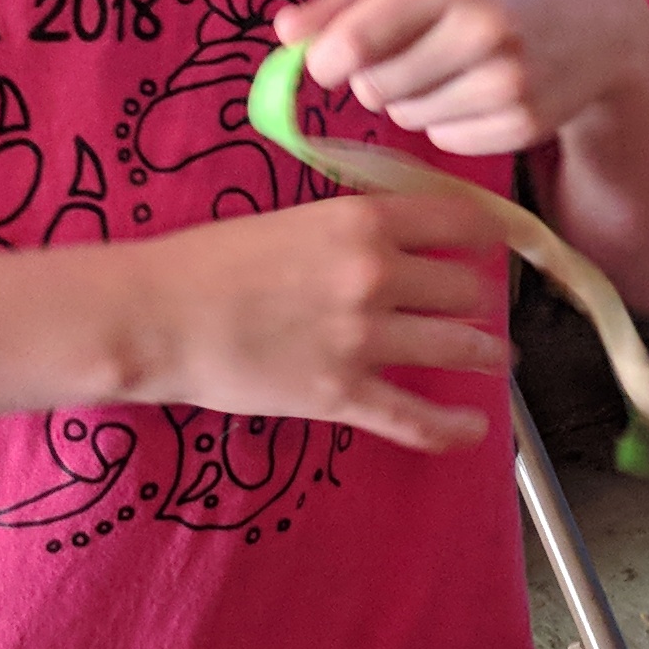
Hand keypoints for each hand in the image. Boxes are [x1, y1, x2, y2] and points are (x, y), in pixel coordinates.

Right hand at [128, 189, 522, 448]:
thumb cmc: (207, 263)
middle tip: (471, 309)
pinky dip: (456, 428)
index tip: (490, 246)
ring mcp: (364, 338)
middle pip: (466, 287)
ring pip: (460, 347)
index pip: (459, 219)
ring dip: (484, 355)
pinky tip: (475, 429)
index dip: (484, 234)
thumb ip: (352, 230)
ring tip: (492, 359)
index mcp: (362, 221)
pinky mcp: (343, 394)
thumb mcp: (292, 219)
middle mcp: (376, 275)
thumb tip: (399, 243)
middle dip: (474, 299)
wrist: (156, 315)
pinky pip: (419, 418)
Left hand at [281, 0, 648, 156]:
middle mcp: (481, 28)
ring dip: (413, 99)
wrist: (604, 17)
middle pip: (374, 87)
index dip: (328, 61)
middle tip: (412, 53)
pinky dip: (451, 123)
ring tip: (453, 67)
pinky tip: (482, 92)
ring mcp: (508, 81)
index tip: (332, 60)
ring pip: (407, 117)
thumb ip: (351, 1)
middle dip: (376, 77)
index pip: (352, 46)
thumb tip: (281, 32)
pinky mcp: (525, 122)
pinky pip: (446, 140)